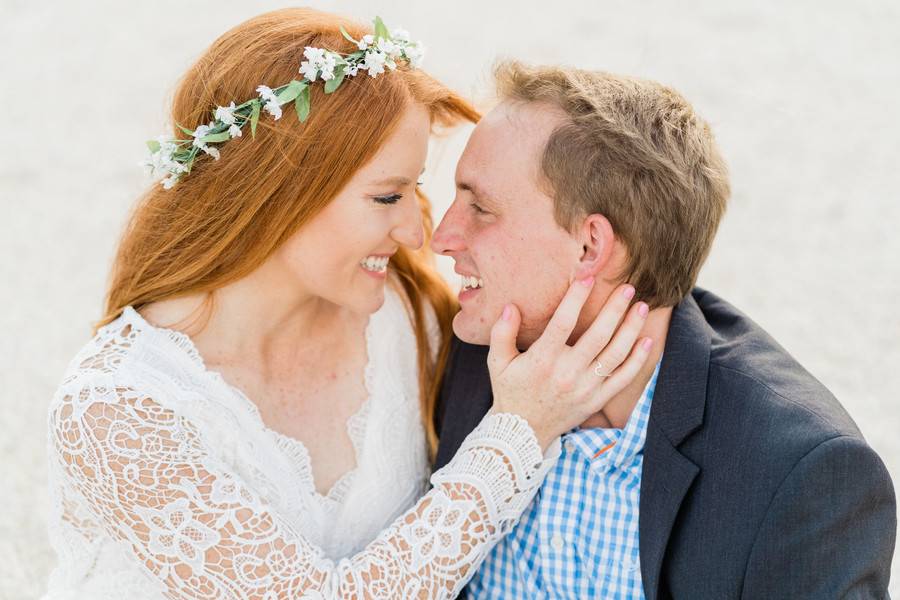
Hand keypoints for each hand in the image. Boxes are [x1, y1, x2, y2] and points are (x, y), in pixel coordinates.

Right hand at [488, 277, 653, 449]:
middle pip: (597, 336)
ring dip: (630, 329)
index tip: (588, 277)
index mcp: (542, 361)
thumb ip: (501, 333)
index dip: (576, 298)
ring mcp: (585, 389)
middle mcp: (567, 374)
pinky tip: (647, 340)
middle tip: (627, 287)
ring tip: (641, 307)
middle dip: (614, 309)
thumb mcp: (497, 362)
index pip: (562, 324)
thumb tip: (510, 306)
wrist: (521, 432)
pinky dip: (638, 360)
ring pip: (615, 355)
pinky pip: (622, 379)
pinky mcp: (596, 400)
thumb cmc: (510, 391)